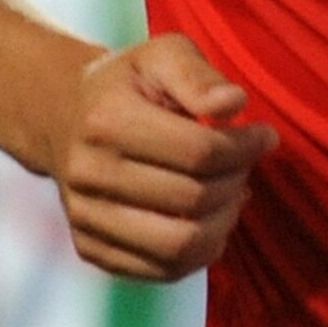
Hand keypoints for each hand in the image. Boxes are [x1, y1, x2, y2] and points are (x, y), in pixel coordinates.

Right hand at [53, 33, 277, 281]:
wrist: (63, 117)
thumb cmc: (127, 84)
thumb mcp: (161, 55)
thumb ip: (199, 75)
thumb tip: (234, 104)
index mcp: (108, 121)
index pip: (198, 152)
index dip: (245, 147)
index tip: (264, 136)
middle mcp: (90, 175)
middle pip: (193, 200)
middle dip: (236, 182)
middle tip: (245, 164)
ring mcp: (86, 218)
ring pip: (179, 247)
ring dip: (223, 224)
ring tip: (232, 196)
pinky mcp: (89, 249)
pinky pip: (161, 271)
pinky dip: (199, 253)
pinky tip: (209, 221)